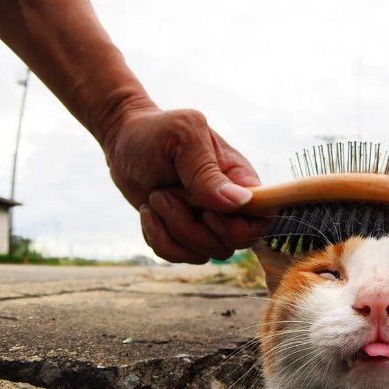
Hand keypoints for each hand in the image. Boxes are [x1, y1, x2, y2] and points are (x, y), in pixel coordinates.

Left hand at [102, 106, 271, 262]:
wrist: (123, 142)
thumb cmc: (156, 132)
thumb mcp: (182, 137)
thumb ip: (208, 171)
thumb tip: (240, 202)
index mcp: (239, 179)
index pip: (265, 217)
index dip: (240, 227)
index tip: (208, 210)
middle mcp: (228, 205)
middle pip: (232, 244)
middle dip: (192, 227)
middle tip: (167, 194)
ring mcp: (205, 223)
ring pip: (205, 253)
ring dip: (171, 228)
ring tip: (156, 196)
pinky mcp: (182, 235)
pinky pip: (177, 255)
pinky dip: (157, 237)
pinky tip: (148, 211)